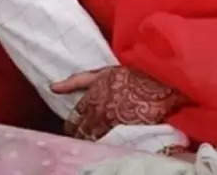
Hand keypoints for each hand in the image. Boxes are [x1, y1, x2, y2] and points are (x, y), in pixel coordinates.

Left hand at [51, 66, 188, 140]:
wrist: (164, 81)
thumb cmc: (134, 75)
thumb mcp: (104, 72)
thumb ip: (77, 80)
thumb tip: (52, 87)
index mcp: (92, 97)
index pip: (73, 120)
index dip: (74, 126)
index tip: (78, 127)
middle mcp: (100, 113)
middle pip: (82, 133)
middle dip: (83, 134)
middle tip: (87, 135)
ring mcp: (114, 124)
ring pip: (95, 140)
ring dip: (94, 140)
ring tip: (98, 139)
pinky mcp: (128, 132)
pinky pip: (112, 144)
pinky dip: (108, 144)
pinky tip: (110, 143)